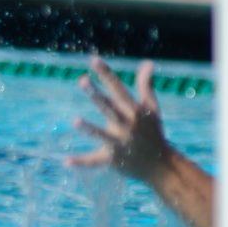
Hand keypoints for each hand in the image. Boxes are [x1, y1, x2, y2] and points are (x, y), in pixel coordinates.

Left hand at [66, 57, 170, 181]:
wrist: (161, 166)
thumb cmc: (153, 133)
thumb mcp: (152, 108)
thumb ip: (145, 85)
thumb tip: (147, 62)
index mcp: (134, 111)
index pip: (118, 89)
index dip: (106, 74)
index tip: (93, 60)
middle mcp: (128, 125)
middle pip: (110, 108)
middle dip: (97, 95)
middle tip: (82, 80)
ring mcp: (120, 143)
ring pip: (102, 135)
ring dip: (90, 129)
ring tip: (75, 121)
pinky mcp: (112, 160)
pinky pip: (95, 162)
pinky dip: (81, 163)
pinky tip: (66, 161)